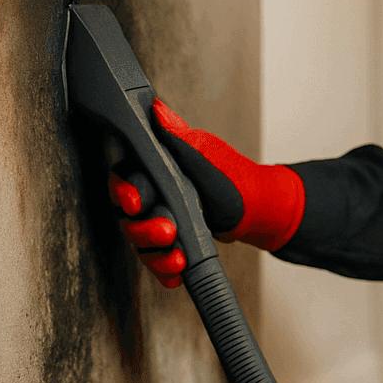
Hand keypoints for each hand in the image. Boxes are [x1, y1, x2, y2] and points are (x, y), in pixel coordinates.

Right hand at [110, 99, 305, 286]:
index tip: (136, 201)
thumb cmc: (235, 179)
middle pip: (127, 217)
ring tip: (178, 255)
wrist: (258, 211)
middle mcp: (155, 194)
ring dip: (154, 253)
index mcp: (157, 168)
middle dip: (142, 228)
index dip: (124, 192)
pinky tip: (177, 272)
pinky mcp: (172, 242)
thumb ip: (178, 139)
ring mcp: (162, 219)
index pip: (123, 179)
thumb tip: (156, 110)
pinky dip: (165, 269)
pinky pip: (157, 260)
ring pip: (139, 242)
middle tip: (167, 229)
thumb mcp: (207, 155)